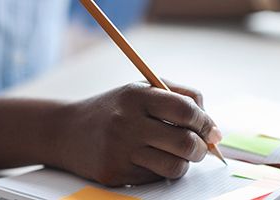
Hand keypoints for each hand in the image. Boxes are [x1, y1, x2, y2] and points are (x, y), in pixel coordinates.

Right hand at [49, 81, 221, 185]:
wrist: (66, 131)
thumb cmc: (116, 109)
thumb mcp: (144, 90)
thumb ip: (183, 98)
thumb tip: (214, 129)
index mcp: (137, 96)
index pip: (185, 110)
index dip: (206, 122)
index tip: (211, 130)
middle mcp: (127, 122)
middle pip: (185, 142)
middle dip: (201, 148)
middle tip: (201, 148)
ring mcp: (119, 150)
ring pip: (175, 166)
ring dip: (184, 163)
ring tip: (177, 154)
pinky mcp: (115, 173)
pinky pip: (156, 178)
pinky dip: (161, 170)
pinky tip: (151, 160)